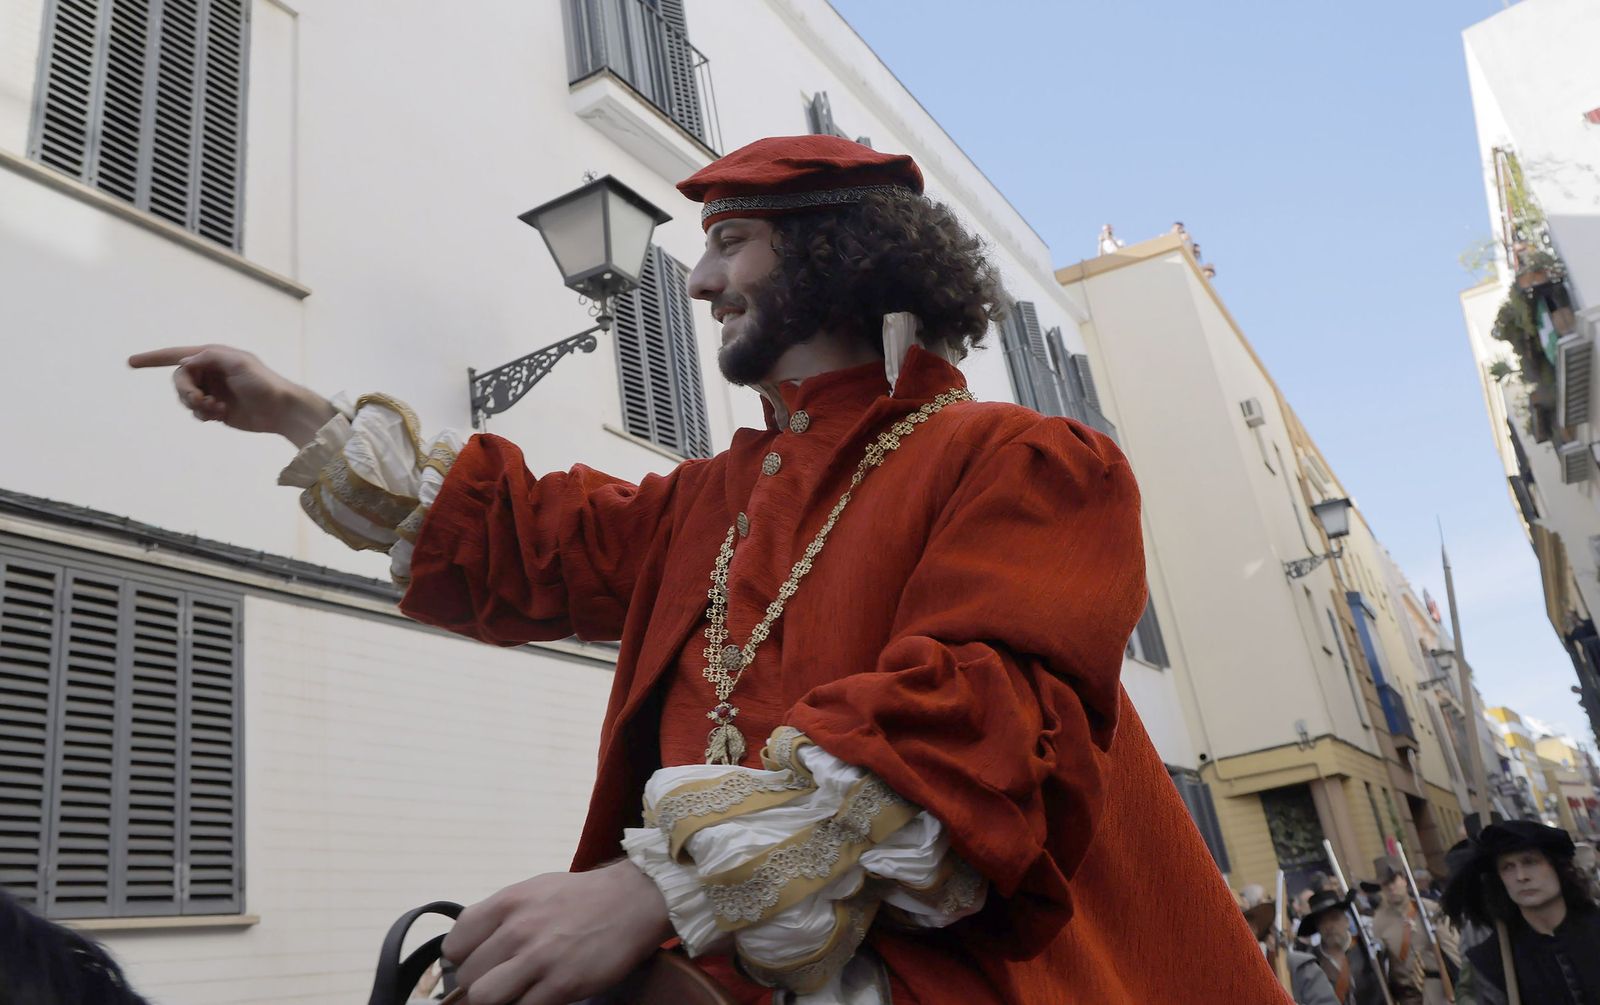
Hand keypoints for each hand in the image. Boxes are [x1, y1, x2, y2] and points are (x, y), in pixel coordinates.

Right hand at [127, 344, 335, 444]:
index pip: (177, 355)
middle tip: (201, 401)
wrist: (281, 410)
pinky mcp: (215, 409)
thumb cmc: (264, 383)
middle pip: (179, 380)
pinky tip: (221, 415)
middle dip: (186, 392)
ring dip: (196, 405)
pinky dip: (203, 415)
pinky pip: (195, 412)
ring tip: (216, 409)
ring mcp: (211, 391)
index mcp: (213, 356)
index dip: (153, 358)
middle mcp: (209, 371)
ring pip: (185, 398)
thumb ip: (210, 358)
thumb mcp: (239, 363)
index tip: (131, 362)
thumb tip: (184, 363)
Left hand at [443, 861, 675, 1004]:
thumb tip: (468, 951)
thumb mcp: (533, 890)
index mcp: (507, 902)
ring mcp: (540, 959)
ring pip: (486, 998)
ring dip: (499, 999)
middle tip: (503, 979)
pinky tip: (542, 993)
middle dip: (482, 983)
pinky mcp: (562, 985)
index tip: (479, 963)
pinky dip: (528, 1004)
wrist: (632, 901)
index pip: (454, 945)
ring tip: (517, 990)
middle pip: (468, 978)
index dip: (463, 960)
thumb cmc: (580, 897)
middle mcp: (518, 929)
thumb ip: (499, 917)